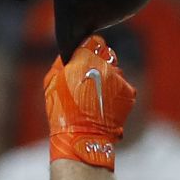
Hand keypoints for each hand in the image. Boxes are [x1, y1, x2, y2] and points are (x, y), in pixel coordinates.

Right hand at [43, 35, 135, 167]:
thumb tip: (71, 51)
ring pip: (116, 72)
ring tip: (97, 98)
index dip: (89, 50)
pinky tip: (105, 106)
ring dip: (109, 80)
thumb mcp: (51, 82)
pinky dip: (117, 94)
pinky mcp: (129, 93)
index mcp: (86, 59)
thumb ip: (62, 61)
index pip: (95, 41)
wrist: (82, 137)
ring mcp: (120, 80)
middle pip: (107, 56)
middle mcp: (106, 66)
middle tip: (90, 81)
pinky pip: (123, 88)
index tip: (85, 60)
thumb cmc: (62, 111)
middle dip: (100, 64)